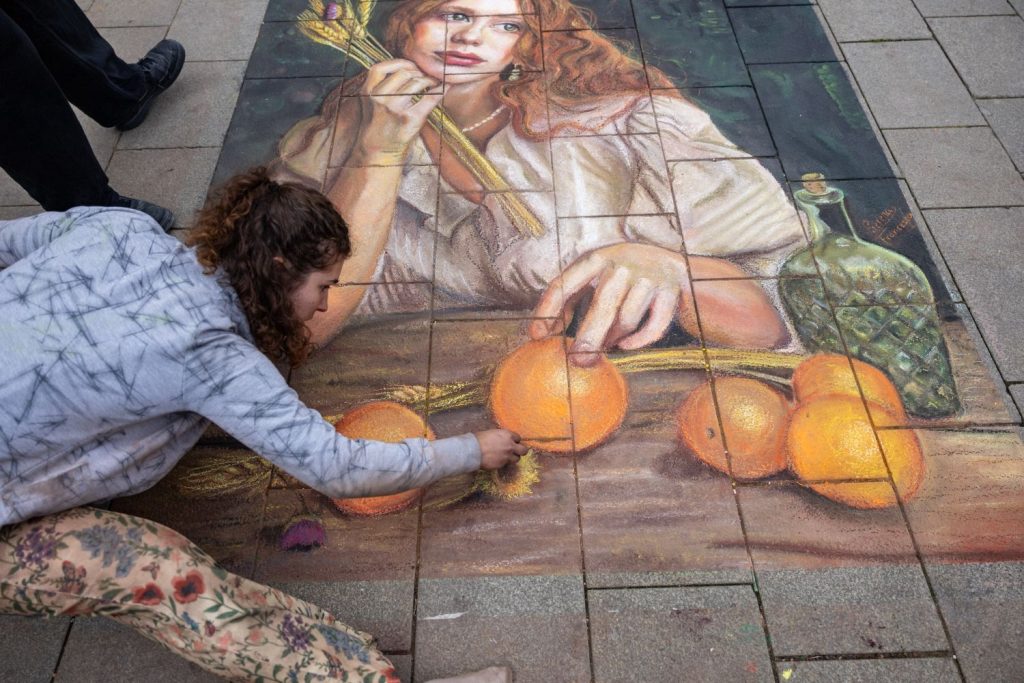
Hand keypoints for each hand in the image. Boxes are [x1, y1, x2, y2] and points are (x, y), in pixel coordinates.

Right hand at [351, 59, 442, 164]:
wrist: (379, 152)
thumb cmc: (379, 124)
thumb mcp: (371, 101)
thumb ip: (382, 83)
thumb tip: (410, 66)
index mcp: (367, 90)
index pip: (381, 67)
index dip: (399, 63)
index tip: (411, 67)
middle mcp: (379, 97)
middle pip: (403, 73)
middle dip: (418, 71)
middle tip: (426, 76)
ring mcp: (394, 108)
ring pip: (416, 82)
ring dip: (429, 79)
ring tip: (434, 82)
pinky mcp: (410, 119)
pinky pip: (429, 98)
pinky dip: (440, 90)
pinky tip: (444, 88)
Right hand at [474, 429, 528, 469]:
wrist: (473, 450)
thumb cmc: (479, 439)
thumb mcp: (492, 433)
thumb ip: (500, 436)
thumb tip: (501, 439)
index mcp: (507, 435)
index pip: (518, 438)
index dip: (515, 440)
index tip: (512, 442)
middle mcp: (510, 446)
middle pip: (523, 450)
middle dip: (521, 450)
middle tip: (516, 451)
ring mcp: (507, 456)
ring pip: (517, 458)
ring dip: (513, 457)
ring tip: (506, 457)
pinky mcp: (502, 464)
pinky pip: (507, 464)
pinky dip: (504, 462)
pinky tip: (497, 460)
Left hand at [529, 243, 689, 365]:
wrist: (675, 267)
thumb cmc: (623, 277)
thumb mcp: (596, 277)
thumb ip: (570, 299)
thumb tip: (543, 333)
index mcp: (596, 258)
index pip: (566, 283)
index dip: (548, 310)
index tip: (537, 335)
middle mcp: (623, 263)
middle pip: (602, 305)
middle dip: (588, 336)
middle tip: (576, 361)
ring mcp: (649, 277)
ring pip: (627, 320)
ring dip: (613, 339)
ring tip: (604, 346)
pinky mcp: (670, 293)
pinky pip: (653, 328)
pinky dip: (638, 341)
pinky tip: (625, 345)